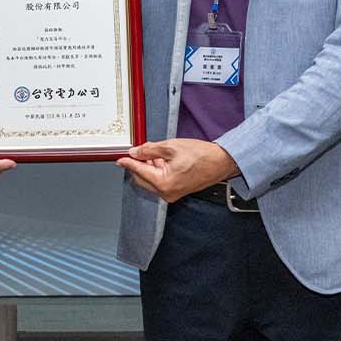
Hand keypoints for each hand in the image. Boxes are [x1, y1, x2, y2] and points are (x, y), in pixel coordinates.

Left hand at [116, 139, 237, 202]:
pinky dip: (157, 171)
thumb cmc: (201, 155)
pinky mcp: (177, 191)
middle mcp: (167, 193)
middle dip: (139, 164)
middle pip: (142, 179)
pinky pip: (160, 182)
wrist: (221, 162)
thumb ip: (149, 150)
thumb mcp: (171, 147)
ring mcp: (172, 194)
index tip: (120, 158)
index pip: (139, 171)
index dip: (128, 162)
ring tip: (154, 152)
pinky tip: (161, 160)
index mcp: (164, 183)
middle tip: (138, 151)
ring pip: (151, 180)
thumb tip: (135, 152)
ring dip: (149, 167)